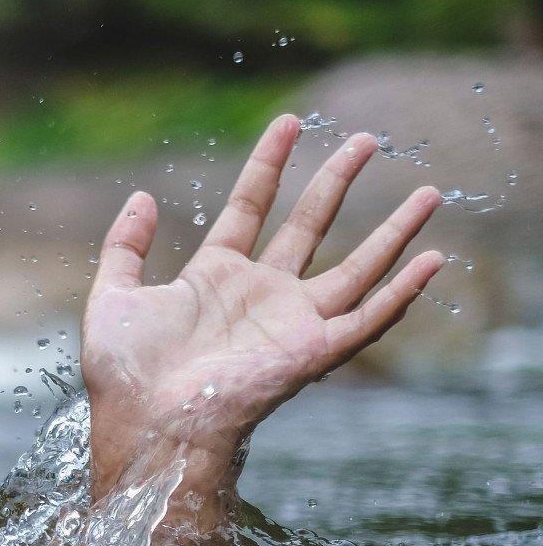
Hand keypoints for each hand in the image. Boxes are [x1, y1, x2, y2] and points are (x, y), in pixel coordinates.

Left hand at [82, 114, 443, 517]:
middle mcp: (261, 294)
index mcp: (215, 276)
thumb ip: (126, 246)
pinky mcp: (312, 351)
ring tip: (429, 192)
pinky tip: (432, 260)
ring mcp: (290, 321)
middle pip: (310, 224)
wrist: (147, 422)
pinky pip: (368, 319)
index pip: (250, 206)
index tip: (287, 122)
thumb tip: (142, 195)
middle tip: (366, 140)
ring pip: (355, 266)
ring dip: (393, 231)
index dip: (268, 164)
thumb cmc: (125, 373)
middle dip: (337, 181)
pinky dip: (402, 292)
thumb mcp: (114, 295)